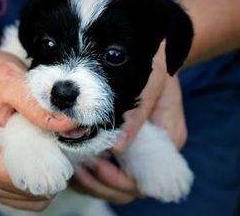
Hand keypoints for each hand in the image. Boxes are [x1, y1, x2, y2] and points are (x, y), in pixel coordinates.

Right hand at [0, 28, 74, 210]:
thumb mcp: (9, 80)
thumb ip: (39, 106)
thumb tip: (71, 126)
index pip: (23, 180)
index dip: (50, 165)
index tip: (63, 144)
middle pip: (25, 192)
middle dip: (47, 170)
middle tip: (54, 140)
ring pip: (23, 197)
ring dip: (40, 174)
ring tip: (41, 143)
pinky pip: (14, 192)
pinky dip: (30, 175)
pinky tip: (31, 151)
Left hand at [70, 41, 186, 202]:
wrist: (153, 50)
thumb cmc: (155, 62)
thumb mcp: (151, 80)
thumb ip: (136, 114)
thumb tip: (117, 147)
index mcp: (168, 140)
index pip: (146, 179)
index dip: (119, 180)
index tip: (97, 163)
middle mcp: (153, 151)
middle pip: (126, 189)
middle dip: (100, 183)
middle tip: (79, 166)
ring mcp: (135, 150)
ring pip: (112, 184)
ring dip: (90, 180)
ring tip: (73, 164)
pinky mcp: (120, 145)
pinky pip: (102, 169)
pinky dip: (86, 170)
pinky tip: (72, 156)